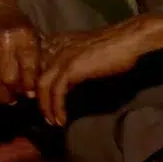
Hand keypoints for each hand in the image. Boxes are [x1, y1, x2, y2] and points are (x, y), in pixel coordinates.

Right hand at [0, 0, 40, 107]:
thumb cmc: (17, 24)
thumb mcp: (32, 35)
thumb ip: (35, 60)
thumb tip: (33, 90)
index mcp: (24, 37)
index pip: (28, 69)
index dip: (30, 86)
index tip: (31, 94)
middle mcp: (5, 42)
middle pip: (9, 79)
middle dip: (14, 94)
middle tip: (17, 98)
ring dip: (0, 96)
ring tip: (6, 100)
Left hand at [36, 14, 162, 126]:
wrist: (127, 40)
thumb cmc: (112, 48)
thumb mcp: (85, 58)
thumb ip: (72, 69)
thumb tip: (66, 86)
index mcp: (56, 44)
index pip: (36, 67)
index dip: (35, 87)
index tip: (42, 102)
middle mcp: (54, 49)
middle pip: (35, 77)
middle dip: (38, 99)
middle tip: (45, 115)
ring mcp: (61, 58)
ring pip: (42, 86)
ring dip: (45, 106)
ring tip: (52, 121)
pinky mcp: (70, 68)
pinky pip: (57, 91)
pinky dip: (57, 107)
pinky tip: (62, 119)